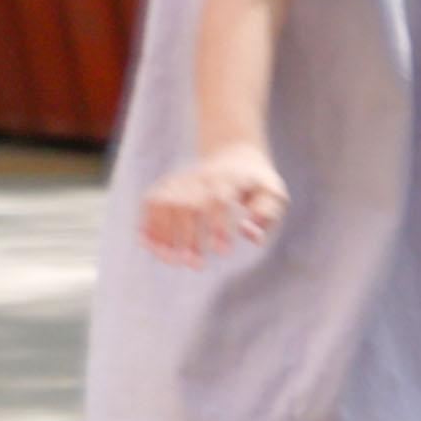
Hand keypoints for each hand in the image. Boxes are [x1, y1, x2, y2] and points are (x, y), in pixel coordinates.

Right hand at [140, 141, 283, 264]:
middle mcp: (200, 177)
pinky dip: (148, 224)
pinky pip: (150, 203)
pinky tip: (152, 248)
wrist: (234, 154)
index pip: (218, 200)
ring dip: (164, 234)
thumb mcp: (272, 194)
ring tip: (171, 261)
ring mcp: (181, 179)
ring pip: (164, 203)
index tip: (223, 253)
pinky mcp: (167, 185)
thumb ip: (266, 213)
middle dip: (189, 237)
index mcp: (229, 178)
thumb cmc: (256, 184)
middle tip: (197, 265)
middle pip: (187, 205)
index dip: (217, 226)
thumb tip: (248, 232)